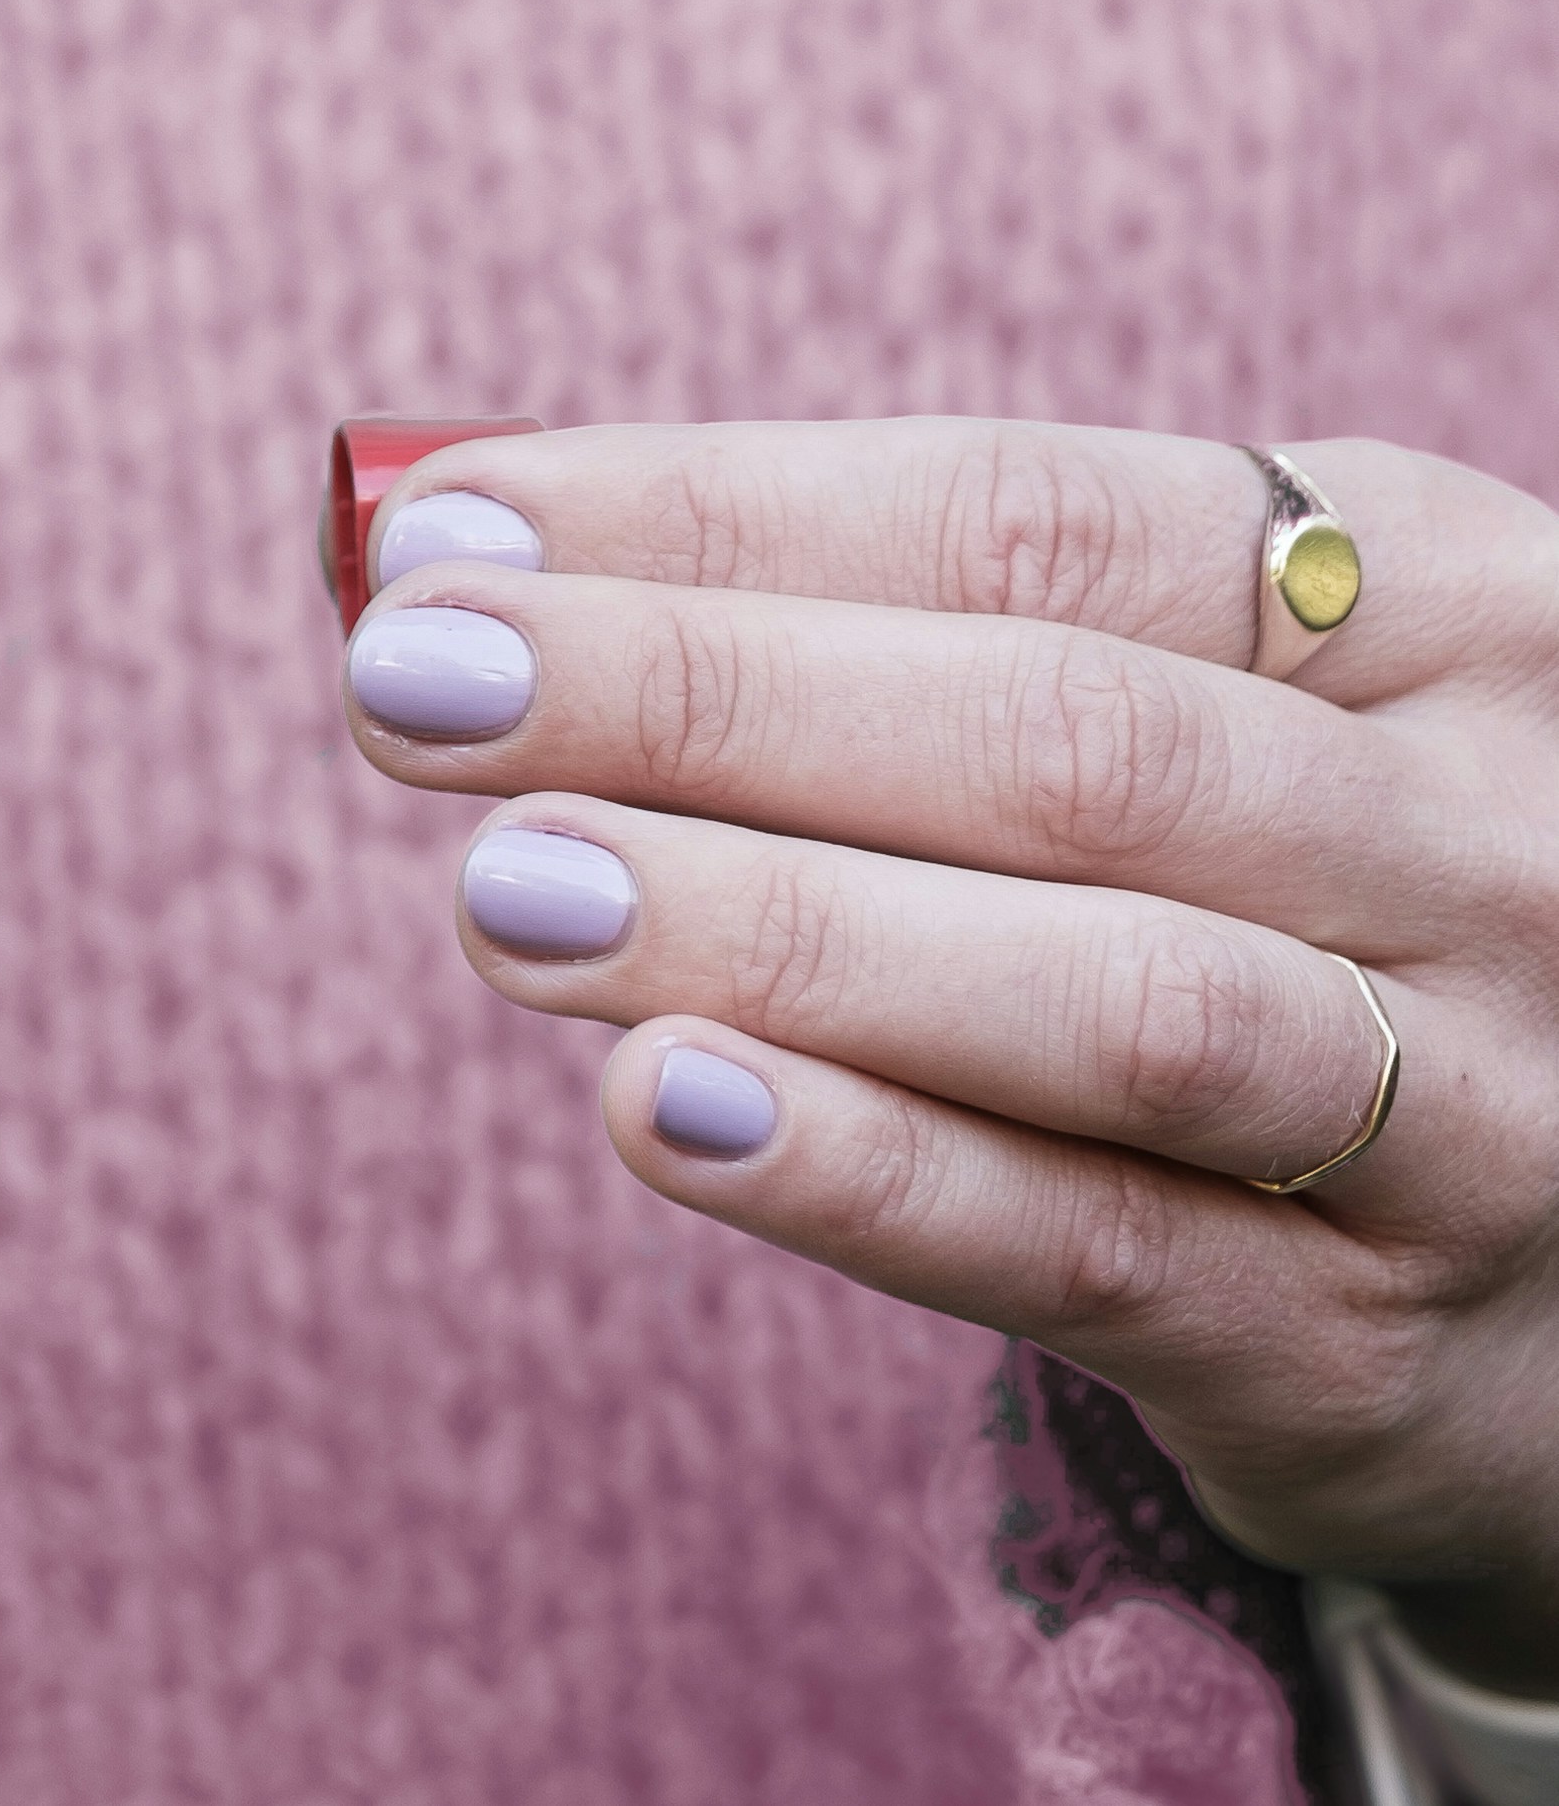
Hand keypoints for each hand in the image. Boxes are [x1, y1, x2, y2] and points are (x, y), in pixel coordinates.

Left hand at [341, 420, 1558, 1693]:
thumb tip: (467, 568)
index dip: (713, 514)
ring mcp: (1477, 1103)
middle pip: (1059, 736)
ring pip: (1107, 996)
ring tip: (507, 885)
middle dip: (696, 697)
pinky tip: (655, 1105)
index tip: (442, 534)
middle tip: (408, 683)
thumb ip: (889, 637)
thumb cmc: (1276, 909)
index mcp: (1426, 598)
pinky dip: (868, 1170)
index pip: (1027, 517)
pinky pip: (1099, 1247)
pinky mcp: (1372, 1346)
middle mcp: (1485, 831)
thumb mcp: (1196, 716)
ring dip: (773, 929)